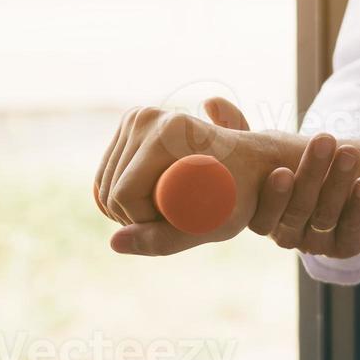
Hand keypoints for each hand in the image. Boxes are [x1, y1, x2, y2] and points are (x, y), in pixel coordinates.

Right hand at [94, 99, 287, 255]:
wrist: (254, 159)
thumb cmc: (241, 194)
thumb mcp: (211, 226)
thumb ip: (161, 241)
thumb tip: (114, 243)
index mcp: (166, 133)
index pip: (124, 194)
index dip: (141, 222)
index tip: (175, 225)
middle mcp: (147, 117)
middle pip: (111, 186)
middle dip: (132, 216)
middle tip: (171, 221)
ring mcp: (138, 116)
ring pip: (105, 180)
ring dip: (124, 207)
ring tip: (162, 212)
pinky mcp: (132, 121)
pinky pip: (107, 169)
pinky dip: (115, 192)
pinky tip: (141, 202)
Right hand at [200, 103, 359, 257]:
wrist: (331, 194)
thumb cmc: (287, 167)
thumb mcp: (262, 151)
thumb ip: (237, 130)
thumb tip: (212, 101)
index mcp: (261, 216)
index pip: (263, 216)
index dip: (273, 196)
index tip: (281, 170)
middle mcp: (287, 233)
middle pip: (298, 211)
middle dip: (312, 173)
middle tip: (326, 140)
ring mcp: (317, 242)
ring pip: (326, 217)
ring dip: (338, 183)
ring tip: (349, 153)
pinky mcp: (346, 245)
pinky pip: (351, 231)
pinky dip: (359, 207)